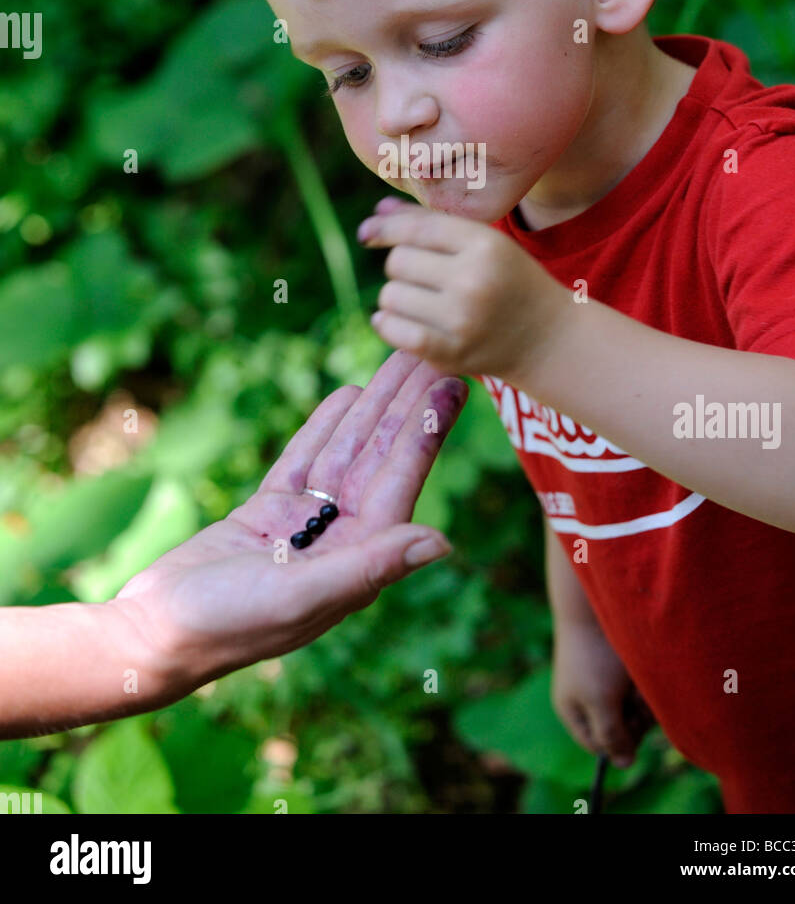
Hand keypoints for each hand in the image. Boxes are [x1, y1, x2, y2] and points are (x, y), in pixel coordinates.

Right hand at [112, 350, 467, 699]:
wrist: (153, 633)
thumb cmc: (228, 625)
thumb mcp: (303, 595)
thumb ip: (371, 565)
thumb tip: (442, 542)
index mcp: (357, 561)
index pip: (400, 482)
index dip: (426, 431)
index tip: (451, 385)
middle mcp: (340, 540)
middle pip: (380, 458)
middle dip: (406, 405)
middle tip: (433, 352)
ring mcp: (303, 524)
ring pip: (347, 452)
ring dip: (374, 406)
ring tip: (399, 360)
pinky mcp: (267, 513)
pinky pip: (306, 459)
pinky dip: (326, 426)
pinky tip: (350, 393)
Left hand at [356, 196, 566, 376]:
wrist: (548, 339)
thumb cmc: (509, 281)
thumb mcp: (484, 243)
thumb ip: (431, 224)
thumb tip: (377, 212)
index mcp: (484, 245)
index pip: (415, 229)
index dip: (384, 228)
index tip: (368, 232)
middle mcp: (472, 280)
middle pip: (398, 262)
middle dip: (401, 266)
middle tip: (422, 275)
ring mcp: (461, 321)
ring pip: (390, 296)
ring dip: (396, 297)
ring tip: (419, 300)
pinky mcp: (452, 354)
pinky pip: (393, 331)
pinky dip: (387, 323)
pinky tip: (396, 319)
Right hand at [551, 619, 655, 767]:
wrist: (595, 603)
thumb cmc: (594, 657)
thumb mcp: (601, 703)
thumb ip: (612, 737)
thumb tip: (623, 765)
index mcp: (573, 710)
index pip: (600, 745)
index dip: (619, 742)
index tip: (633, 725)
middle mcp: (589, 698)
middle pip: (622, 728)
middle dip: (634, 717)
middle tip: (637, 698)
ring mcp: (606, 680)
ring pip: (634, 707)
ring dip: (642, 698)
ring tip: (639, 678)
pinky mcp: (621, 664)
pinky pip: (639, 685)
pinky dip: (645, 681)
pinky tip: (642, 667)